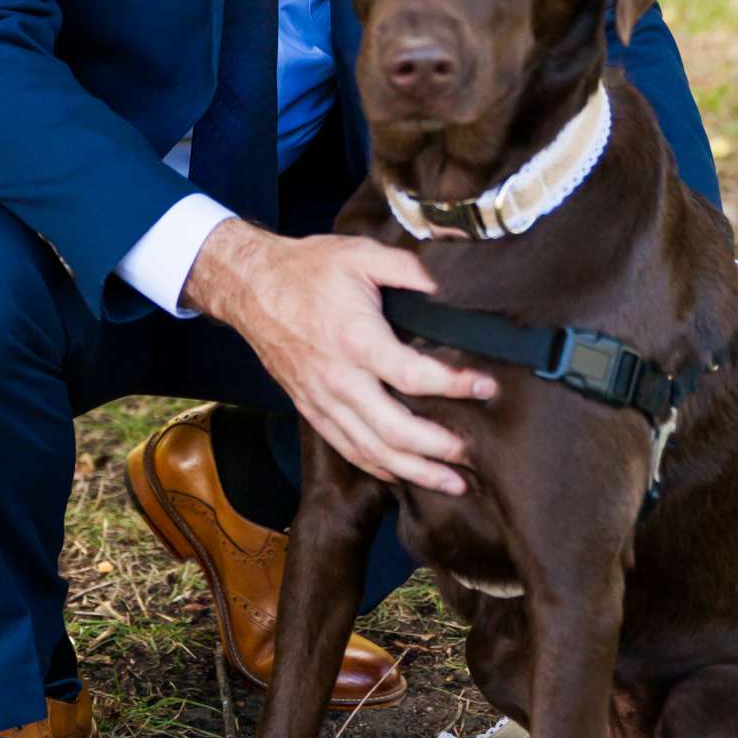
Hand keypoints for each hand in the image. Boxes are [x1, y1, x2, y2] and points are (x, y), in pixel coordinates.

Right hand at [182, 221, 495, 495]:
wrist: (251, 286)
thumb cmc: (308, 269)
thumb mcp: (361, 254)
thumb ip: (408, 269)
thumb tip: (448, 286)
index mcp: (356, 341)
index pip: (414, 376)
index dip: (455, 386)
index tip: (486, 388)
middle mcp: (339, 379)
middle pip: (394, 431)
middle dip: (438, 449)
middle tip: (473, 454)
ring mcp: (321, 400)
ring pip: (372, 451)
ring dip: (414, 471)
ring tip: (452, 483)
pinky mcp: (310, 409)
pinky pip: (347, 448)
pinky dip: (378, 467)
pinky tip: (404, 475)